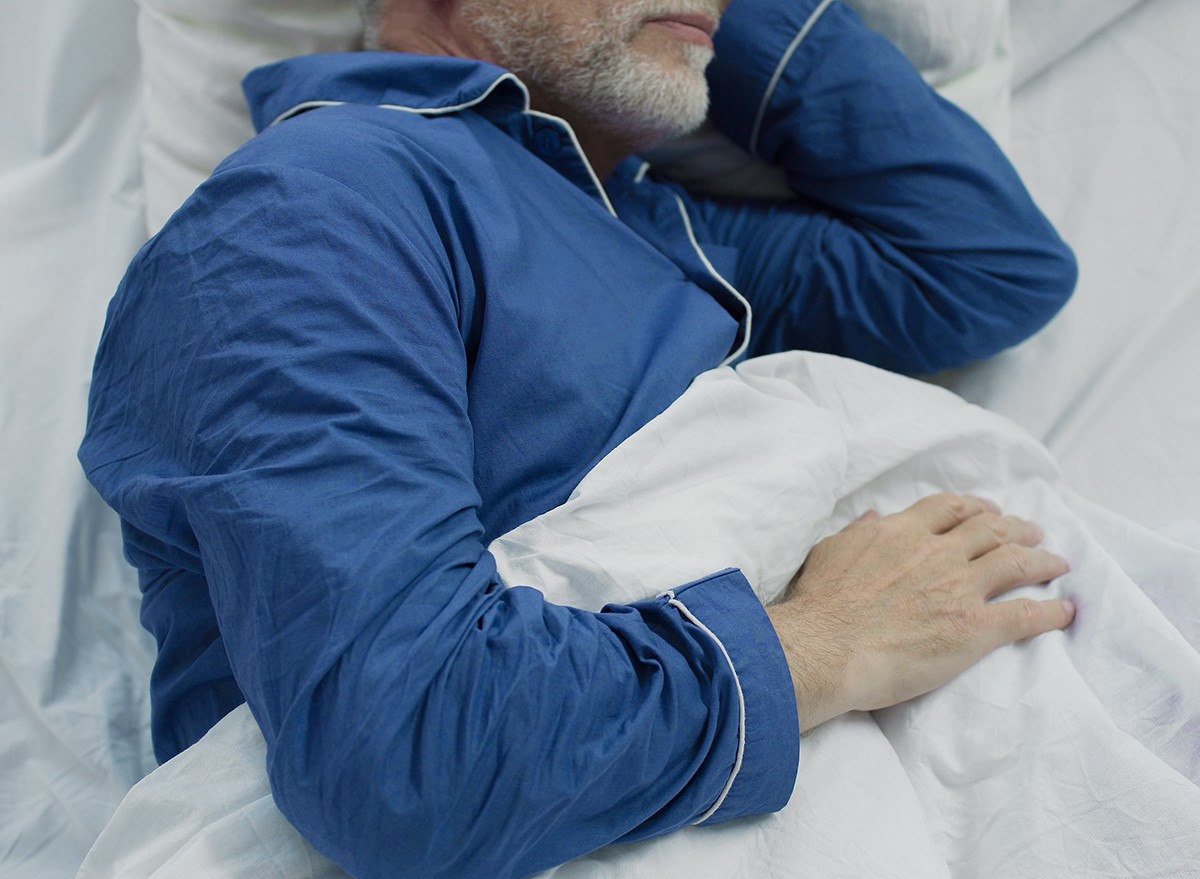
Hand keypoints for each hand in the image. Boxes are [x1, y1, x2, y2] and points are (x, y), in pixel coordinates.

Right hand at [767, 493, 1073, 731]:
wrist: (825, 649)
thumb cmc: (820, 605)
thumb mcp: (831, 551)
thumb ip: (859, 532)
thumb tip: (875, 517)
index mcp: (903, 531)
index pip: (951, 508)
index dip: (976, 507)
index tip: (987, 512)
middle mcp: (938, 552)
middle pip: (991, 529)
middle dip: (1016, 527)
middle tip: (1033, 531)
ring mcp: (960, 588)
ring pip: (1016, 562)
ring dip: (1042, 559)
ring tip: (1057, 562)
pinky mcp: (974, 629)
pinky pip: (1026, 614)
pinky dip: (1051, 612)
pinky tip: (1066, 612)